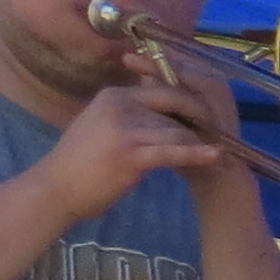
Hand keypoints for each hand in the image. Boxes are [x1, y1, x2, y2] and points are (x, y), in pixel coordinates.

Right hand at [34, 67, 233, 224]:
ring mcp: (124, 128)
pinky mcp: (129, 153)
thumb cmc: (81, 163)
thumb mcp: (103, 126)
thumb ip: (130, 115)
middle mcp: (119, 105)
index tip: (211, 118)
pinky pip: (172, 150)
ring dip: (201, 143)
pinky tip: (216, 158)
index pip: (163, 90)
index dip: (191, 104)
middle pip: (176, 105)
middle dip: (202, 120)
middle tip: (224, 135)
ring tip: (222, 158)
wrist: (55, 188)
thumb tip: (163, 114)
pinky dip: (197, 154)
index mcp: (114, 96)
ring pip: (177, 129)